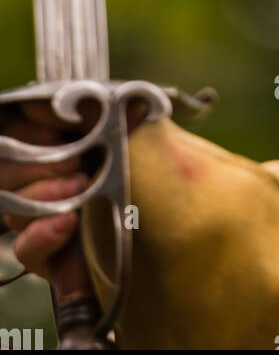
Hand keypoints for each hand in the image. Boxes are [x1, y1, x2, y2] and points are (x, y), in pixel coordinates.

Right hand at [1, 98, 147, 285]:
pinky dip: (42, 234)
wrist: (185, 237)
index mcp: (64, 144)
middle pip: (9, 167)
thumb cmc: (161, 181)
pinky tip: (67, 223)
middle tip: (75, 160)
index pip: (22, 128)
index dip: (33, 123)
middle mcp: (48, 180)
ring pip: (14, 206)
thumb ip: (106, 117)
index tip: (59, 120)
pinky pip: (25, 248)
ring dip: (45, 194)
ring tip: (81, 187)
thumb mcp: (137, 141)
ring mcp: (46, 220)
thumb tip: (79, 95)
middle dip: (38, 160)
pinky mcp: (51, 259)